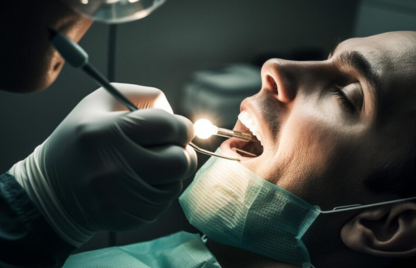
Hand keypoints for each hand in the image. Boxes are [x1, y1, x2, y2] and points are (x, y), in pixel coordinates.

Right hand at [9, 83, 196, 246]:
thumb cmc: (82, 141)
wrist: (54, 190)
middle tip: (173, 148)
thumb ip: (142, 95)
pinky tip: (143, 183)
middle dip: (182, 151)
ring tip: (153, 165)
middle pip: (179, 160)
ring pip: (176, 183)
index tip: (179, 129)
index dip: (182, 126)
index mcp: (107, 132)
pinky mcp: (127, 217)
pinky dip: (161, 190)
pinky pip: (164, 202)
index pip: (167, 126)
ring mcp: (121, 197)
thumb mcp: (100, 103)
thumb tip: (175, 112)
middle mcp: (114, 166)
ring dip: (172, 173)